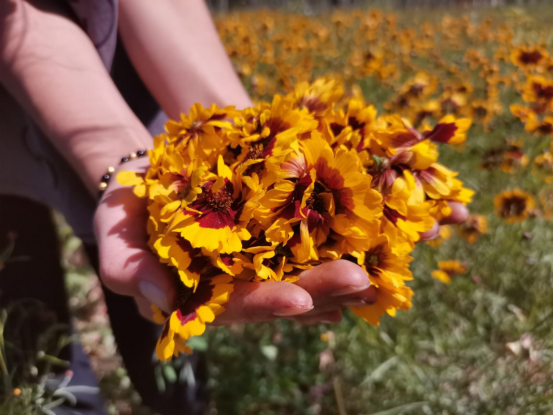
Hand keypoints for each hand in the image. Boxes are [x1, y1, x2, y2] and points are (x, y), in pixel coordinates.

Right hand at [94, 158, 465, 325]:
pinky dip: (346, 232)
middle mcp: (245, 280)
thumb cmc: (133, 207)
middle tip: (361, 281)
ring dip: (348, 268)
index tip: (300, 301)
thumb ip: (127, 270)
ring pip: (312, 267)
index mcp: (207, 293)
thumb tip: (160, 301)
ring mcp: (268, 254)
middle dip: (325, 288)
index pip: (239, 305)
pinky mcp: (283, 226)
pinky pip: (317, 231)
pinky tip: (376, 236)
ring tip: (383, 266)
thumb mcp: (115, 234)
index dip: (268, 304)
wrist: (160, 170)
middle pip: (289, 291)